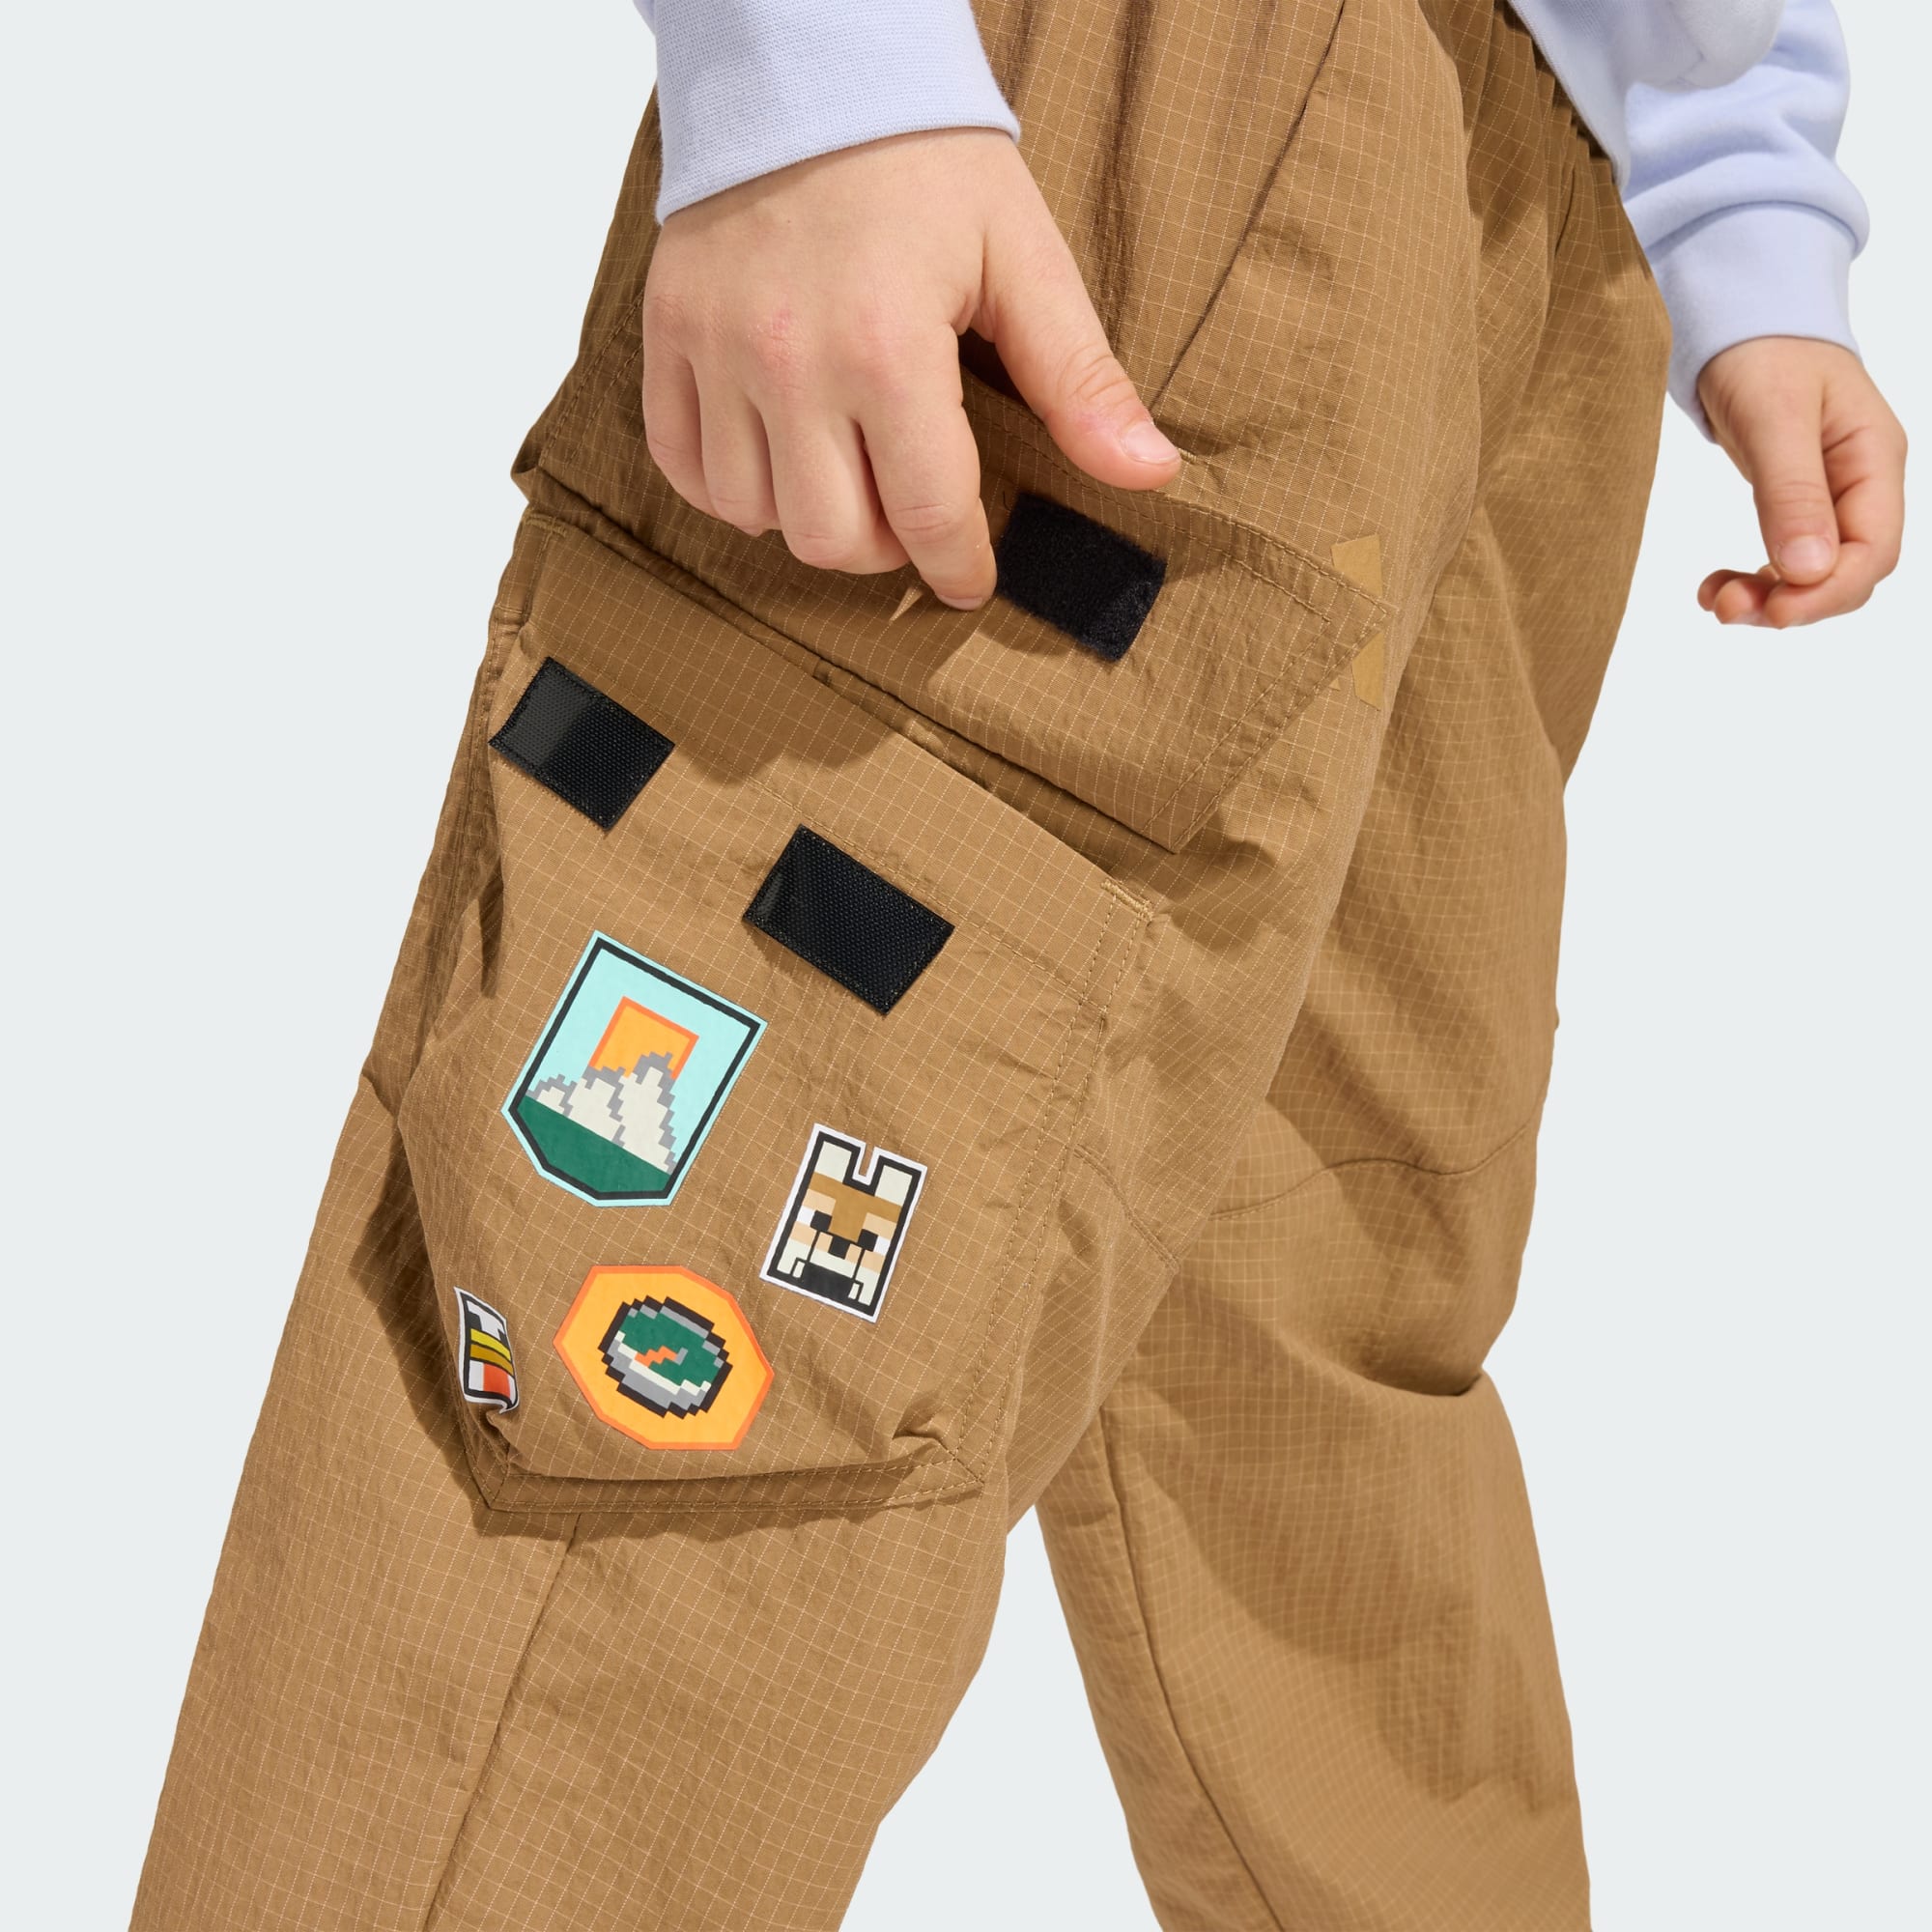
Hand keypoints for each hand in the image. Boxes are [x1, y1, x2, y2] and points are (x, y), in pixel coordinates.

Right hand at [639, 129, 1179, 610]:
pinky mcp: (667, 337)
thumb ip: (1080, 380)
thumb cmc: (926, 161)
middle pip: (832, 538)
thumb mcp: (1024, 259)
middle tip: (914, 511)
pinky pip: (682, 467)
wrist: (808, 66)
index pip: (927, 514)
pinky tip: (777, 459)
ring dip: (809, 519)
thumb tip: (1150, 474)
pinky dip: (731, 488)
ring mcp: (716, 354)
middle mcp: (790, 364)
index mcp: (888, 350)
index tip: (972, 578)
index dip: (959, 565)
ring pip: (754, 516)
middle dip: (887, 547)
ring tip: (847, 477)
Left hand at [1696, 337, 1905, 626]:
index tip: (1774, 612)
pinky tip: (1717, 585)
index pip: (1874, 551)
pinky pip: (1788, 558)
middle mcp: (1861, 483)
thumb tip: (1811, 571)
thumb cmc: (1763, 352)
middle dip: (1794, 602)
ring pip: (1815, 573)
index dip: (1827, 593)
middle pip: (1847, 572)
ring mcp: (1831, 494)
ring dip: (1768, 597)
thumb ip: (1792, 494)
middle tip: (1727, 609)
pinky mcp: (1796, 501)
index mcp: (1874, 458)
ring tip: (1715, 599)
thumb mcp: (1775, 418)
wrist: (1740, 319)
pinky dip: (1756, 579)